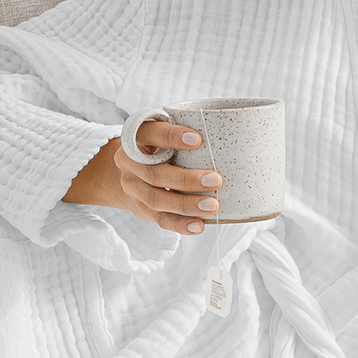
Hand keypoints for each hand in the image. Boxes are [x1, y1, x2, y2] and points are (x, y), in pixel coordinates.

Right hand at [62, 123, 222, 234]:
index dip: (171, 137)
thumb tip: (232, 140)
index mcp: (136, 138)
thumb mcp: (163, 131)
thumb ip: (184, 131)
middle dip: (185, 179)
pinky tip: (199, 225)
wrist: (125, 171)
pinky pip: (160, 220)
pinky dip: (180, 225)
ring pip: (156, 200)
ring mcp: (133, 188)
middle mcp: (129, 163)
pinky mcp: (141, 209)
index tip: (197, 139)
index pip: (151, 134)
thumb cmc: (156, 146)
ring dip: (186, 205)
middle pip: (154, 174)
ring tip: (212, 206)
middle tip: (215, 180)